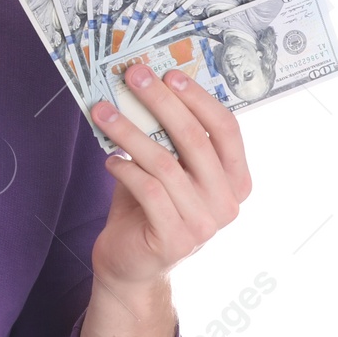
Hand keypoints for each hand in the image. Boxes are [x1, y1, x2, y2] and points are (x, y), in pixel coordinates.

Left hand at [87, 63, 251, 293]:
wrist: (129, 263)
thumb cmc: (147, 206)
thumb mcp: (164, 167)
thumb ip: (165, 137)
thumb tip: (145, 85)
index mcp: (235, 179)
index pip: (227, 129)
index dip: (199, 98)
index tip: (169, 73)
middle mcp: (228, 202)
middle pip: (196, 139)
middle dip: (161, 102)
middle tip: (133, 77)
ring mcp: (205, 224)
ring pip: (165, 163)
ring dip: (129, 132)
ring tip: (102, 112)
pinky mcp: (175, 239)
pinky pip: (148, 190)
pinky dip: (125, 169)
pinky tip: (109, 160)